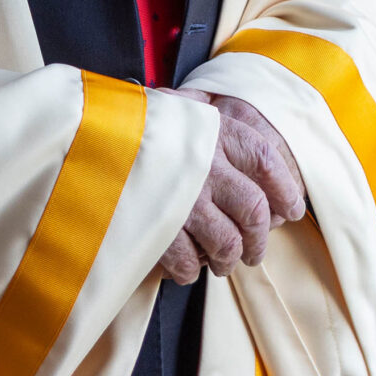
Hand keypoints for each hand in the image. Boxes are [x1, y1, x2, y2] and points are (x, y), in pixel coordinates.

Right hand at [154, 89, 306, 282]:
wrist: (85, 132)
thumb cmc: (135, 121)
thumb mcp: (175, 105)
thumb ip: (202, 113)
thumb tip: (223, 118)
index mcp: (216, 132)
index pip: (266, 161)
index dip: (284, 189)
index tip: (291, 209)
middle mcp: (208, 164)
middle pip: (254, 211)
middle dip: (258, 239)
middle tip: (253, 252)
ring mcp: (185, 198)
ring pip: (226, 243)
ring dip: (227, 259)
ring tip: (222, 262)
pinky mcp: (159, 226)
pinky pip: (186, 260)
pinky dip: (189, 269)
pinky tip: (186, 267)